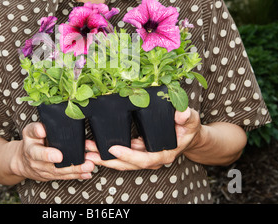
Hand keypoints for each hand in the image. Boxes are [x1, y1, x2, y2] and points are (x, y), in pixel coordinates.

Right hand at [11, 122, 94, 180]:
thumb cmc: (30, 142)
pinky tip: (87, 173)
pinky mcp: (52, 176)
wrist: (23, 160)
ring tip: (89, 166)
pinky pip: (65, 176)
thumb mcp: (29, 133)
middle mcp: (37, 164)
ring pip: (62, 173)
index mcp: (31, 150)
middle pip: (54, 167)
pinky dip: (77, 175)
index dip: (48, 155)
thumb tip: (43, 129)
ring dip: (77, 170)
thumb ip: (35, 129)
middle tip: (85, 163)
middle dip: (71, 166)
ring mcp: (45, 172)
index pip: (37, 153)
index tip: (59, 156)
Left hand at [85, 108, 201, 170]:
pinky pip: (121, 154)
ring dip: (103, 157)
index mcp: (164, 154)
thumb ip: (187, 117)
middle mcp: (152, 158)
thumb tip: (182, 113)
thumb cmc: (189, 128)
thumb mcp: (191, 120)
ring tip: (86, 152)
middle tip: (89, 155)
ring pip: (121, 161)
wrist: (189, 135)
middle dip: (107, 160)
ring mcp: (144, 155)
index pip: (144, 159)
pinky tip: (94, 148)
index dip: (128, 155)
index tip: (113, 149)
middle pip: (127, 164)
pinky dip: (107, 152)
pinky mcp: (138, 150)